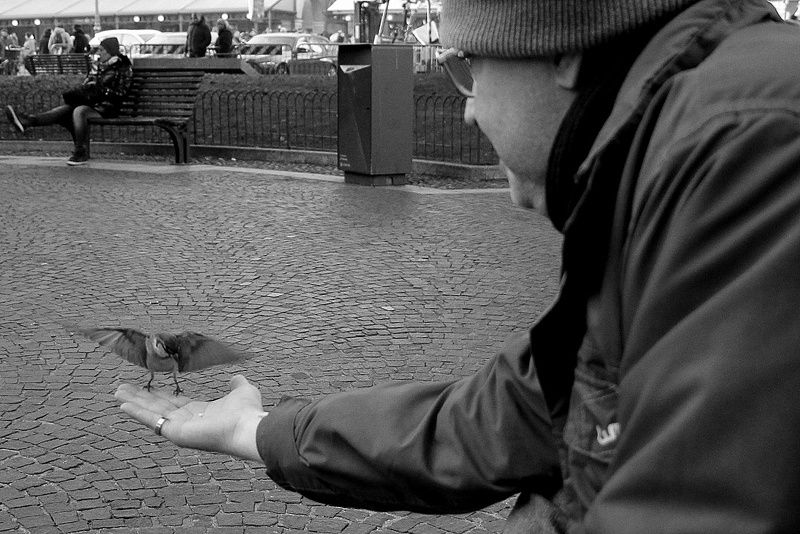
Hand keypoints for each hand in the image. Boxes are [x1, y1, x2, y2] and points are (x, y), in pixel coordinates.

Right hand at [115, 375, 266, 461]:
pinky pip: (152, 421)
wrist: (246, 427)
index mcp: (200, 412)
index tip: (149, 386)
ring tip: (117, 392)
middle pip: (158, 407)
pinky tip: (122, 405)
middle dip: (141, 397)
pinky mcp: (174, 432)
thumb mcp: (242, 392)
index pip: (175, 403)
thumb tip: (237, 378)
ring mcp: (179, 428)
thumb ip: (237, 385)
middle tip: (123, 388)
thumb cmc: (246, 412)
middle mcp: (187, 421)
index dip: (161, 395)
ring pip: (151, 412)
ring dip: (134, 402)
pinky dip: (136, 413)